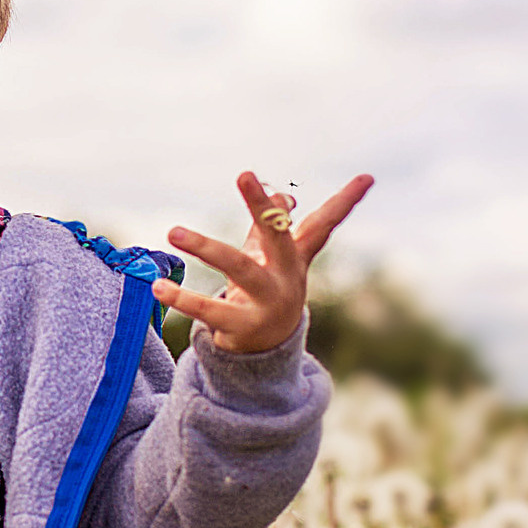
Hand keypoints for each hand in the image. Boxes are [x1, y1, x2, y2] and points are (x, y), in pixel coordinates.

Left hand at [152, 172, 373, 354]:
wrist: (265, 354)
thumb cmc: (267, 293)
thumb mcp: (273, 262)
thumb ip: (273, 228)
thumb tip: (284, 195)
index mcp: (295, 258)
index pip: (324, 224)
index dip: (347, 201)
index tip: (369, 176)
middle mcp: (287, 278)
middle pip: (277, 237)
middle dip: (263, 206)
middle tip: (245, 173)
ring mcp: (266, 303)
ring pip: (238, 269)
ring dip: (206, 247)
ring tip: (174, 231)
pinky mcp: (241, 328)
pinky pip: (209, 311)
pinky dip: (182, 298)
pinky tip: (158, 286)